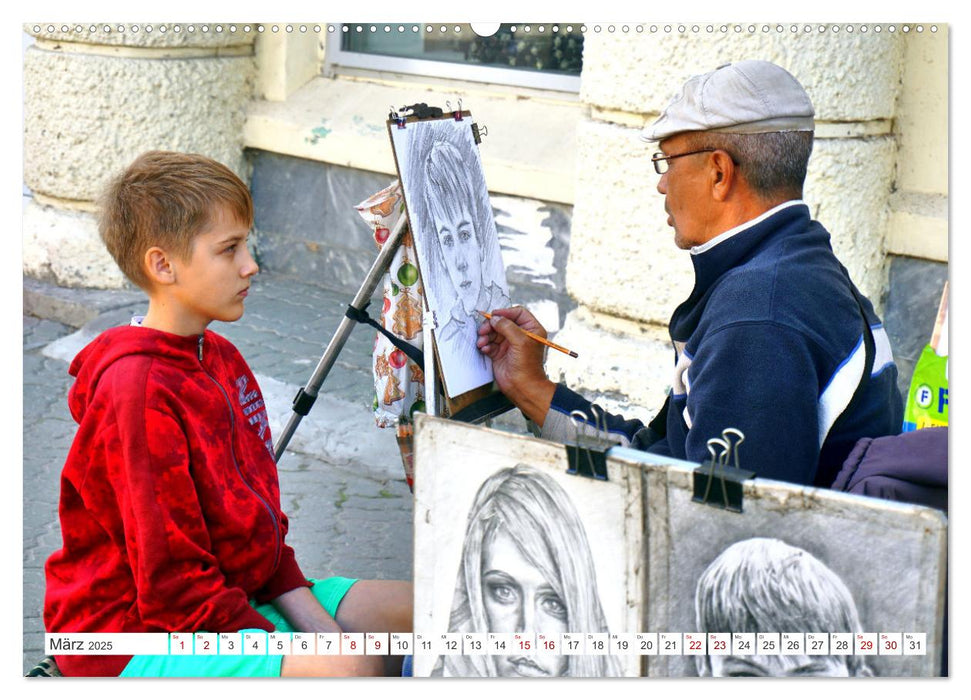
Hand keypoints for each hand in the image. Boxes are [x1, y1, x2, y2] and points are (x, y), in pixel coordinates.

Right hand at [477, 306, 555, 426]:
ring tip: (482, 342)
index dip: (505, 312)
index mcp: (531, 329)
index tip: (494, 315)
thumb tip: (495, 318)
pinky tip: (484, 349)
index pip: (518, 313)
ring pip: (493, 332)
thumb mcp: (520, 341)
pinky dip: (485, 345)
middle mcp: (520, 335)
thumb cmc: (527, 366)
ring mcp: (509, 344)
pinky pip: (489, 343)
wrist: (522, 387)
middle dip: (491, 325)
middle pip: (502, 322)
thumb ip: (507, 327)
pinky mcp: (499, 352)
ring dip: (486, 336)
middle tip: (483, 330)